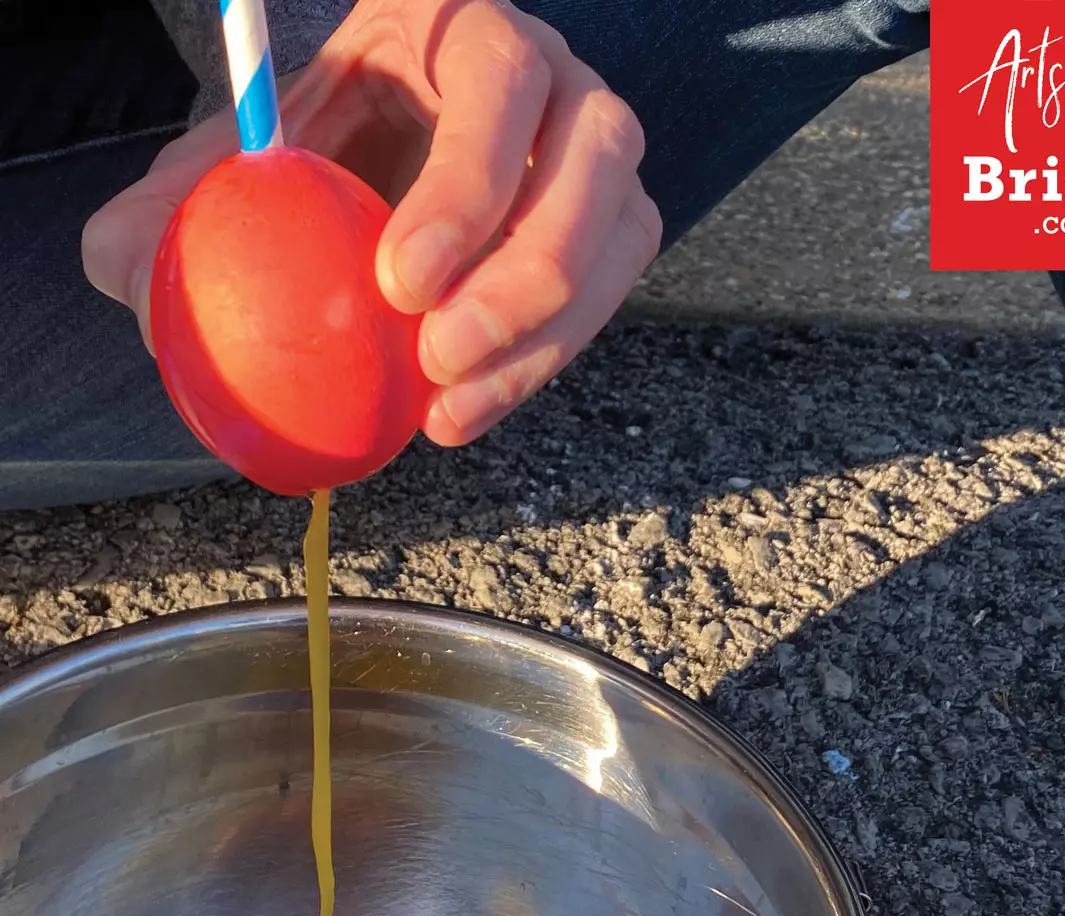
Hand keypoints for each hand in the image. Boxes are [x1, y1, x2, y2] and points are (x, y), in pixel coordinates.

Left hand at [82, 0, 661, 445]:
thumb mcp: (241, 154)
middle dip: (521, 277)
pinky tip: (468, 408)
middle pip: (595, 160)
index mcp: (461, 27)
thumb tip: (121, 265)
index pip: (499, 83)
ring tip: (450, 405)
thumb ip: (178, 197)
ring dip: (546, 335)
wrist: (385, 162)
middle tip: (435, 359)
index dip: (465, 186)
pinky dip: (545, 364)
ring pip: (623, 236)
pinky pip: (613, 298)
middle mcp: (557, 81)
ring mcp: (600, 155)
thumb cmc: (317, 148)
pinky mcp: (618, 226)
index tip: (397, 286)